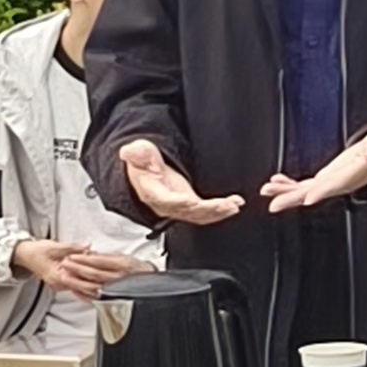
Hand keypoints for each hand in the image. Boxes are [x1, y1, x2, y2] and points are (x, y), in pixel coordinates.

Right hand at [15, 239, 146, 292]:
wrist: (24, 255)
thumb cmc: (37, 251)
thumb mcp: (54, 246)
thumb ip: (72, 248)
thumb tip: (87, 246)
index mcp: (58, 276)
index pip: (81, 281)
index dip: (95, 280)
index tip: (107, 280)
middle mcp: (60, 284)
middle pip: (83, 287)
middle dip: (98, 285)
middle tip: (114, 285)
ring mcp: (61, 284)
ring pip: (81, 288)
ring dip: (94, 287)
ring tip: (110, 289)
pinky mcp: (62, 282)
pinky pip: (76, 286)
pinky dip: (86, 287)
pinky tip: (97, 291)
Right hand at [114, 140, 241, 226]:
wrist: (145, 173)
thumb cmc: (142, 163)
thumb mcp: (138, 152)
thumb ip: (137, 152)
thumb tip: (131, 152)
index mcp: (152, 193)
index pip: (166, 201)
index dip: (179, 202)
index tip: (191, 201)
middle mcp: (167, 205)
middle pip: (188, 211)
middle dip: (207, 210)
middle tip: (225, 205)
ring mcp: (180, 207)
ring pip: (200, 215)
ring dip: (218, 212)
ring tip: (234, 205)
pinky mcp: (191, 206)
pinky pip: (206, 213)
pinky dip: (221, 211)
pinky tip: (234, 205)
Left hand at [262, 124, 366, 212]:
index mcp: (352, 176)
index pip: (334, 186)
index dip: (321, 192)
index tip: (306, 199)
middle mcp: (338, 184)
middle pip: (313, 194)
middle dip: (292, 199)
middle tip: (273, 205)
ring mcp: (331, 182)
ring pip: (304, 191)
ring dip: (284, 192)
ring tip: (266, 190)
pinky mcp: (326, 178)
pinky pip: (305, 184)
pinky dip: (290, 183)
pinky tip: (276, 181)